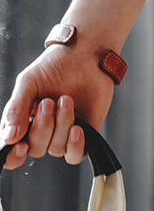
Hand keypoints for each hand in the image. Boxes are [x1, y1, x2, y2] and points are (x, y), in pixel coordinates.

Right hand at [1, 45, 115, 170]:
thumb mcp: (28, 82)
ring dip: (62, 124)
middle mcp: (41, 131)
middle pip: (35, 149)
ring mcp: (62, 134)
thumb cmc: (56, 64)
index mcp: (22, 122)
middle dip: (43, 126)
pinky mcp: (83, 134)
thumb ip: (15, 109)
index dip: (13, 157)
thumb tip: (9, 138)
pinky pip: (75, 154)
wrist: (86, 54)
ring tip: (66, 99)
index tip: (20, 145)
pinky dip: (75, 144)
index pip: (11, 153)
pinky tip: (77, 128)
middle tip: (49, 101)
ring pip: (56, 148)